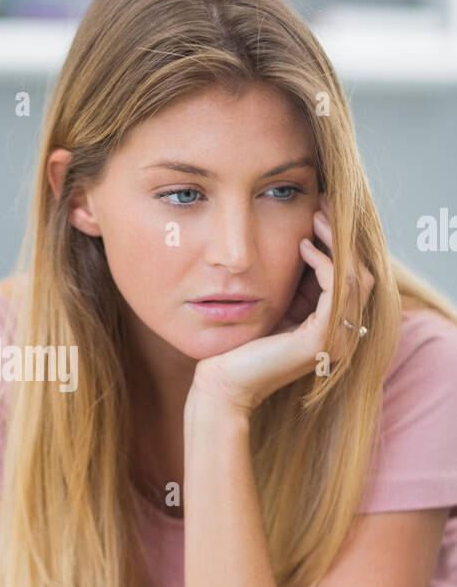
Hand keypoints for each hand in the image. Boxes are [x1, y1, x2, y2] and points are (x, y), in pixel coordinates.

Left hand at [189, 195, 373, 413]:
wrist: (223, 382)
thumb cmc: (244, 344)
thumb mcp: (279, 304)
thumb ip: (298, 283)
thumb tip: (307, 241)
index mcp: (335, 328)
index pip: (355, 277)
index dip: (342, 242)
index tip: (322, 210)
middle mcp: (344, 335)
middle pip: (363, 273)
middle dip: (344, 236)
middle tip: (323, 205)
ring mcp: (336, 341)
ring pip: (355, 278)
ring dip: (336, 244)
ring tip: (315, 219)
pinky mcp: (321, 341)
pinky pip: (337, 291)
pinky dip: (324, 264)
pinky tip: (303, 248)